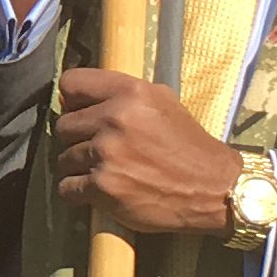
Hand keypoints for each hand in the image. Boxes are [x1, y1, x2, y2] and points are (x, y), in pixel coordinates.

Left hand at [52, 67, 243, 232]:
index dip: (71, 100)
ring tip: (102, 171)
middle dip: (76, 139)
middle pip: (63, 125)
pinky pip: (66, 188)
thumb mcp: (163, 101)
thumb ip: (122, 94)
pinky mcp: (103, 187)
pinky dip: (77, 192)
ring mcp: (107, 154)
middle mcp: (114, 119)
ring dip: (78, 167)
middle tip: (96, 149)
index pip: (71, 84)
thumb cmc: (189, 145)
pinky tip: (96, 191)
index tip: (79, 112)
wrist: (214, 188)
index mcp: (130, 92)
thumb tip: (79, 98)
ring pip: (63, 159)